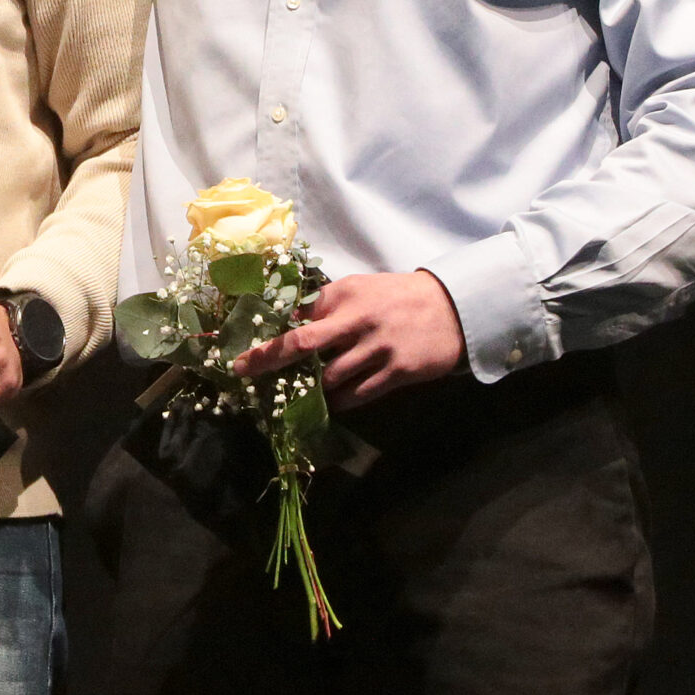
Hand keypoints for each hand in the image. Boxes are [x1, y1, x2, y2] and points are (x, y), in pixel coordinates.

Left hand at [236, 270, 465, 409]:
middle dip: (268, 358)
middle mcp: (357, 320)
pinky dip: (339, 401)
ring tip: (292, 395)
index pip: (297, 316)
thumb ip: (326, 306)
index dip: (270, 333)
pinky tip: (327, 404)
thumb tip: (288, 325)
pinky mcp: (397, 371)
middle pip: (303, 343)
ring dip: (308, 388)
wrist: (452, 307)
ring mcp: (377, 347)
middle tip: (242, 372)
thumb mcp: (359, 290)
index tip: (244, 348)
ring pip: (330, 376)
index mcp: (344, 295)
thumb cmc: (396, 298)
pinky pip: (359, 393)